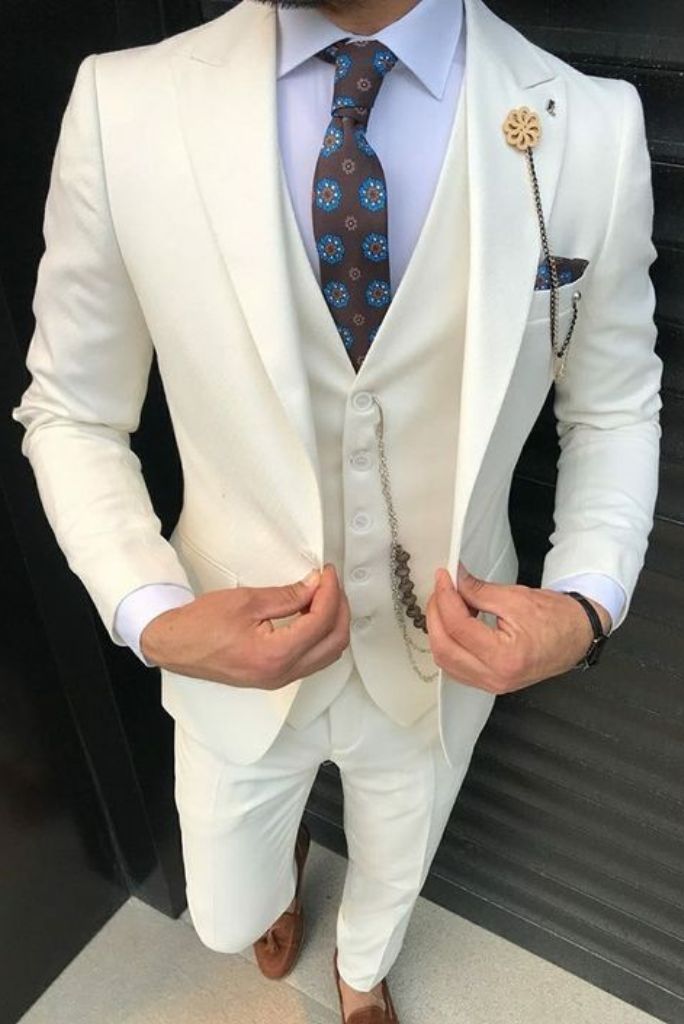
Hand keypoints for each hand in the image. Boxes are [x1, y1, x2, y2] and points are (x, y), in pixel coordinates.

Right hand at [140, 563, 350, 689]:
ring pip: (327, 654)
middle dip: (339, 608)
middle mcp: (282, 673)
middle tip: (330, 583)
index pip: (322, 622)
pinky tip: (310, 615)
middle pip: (334, 642)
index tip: (326, 573)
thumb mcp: (247, 601)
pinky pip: (313, 660)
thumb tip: (314, 586)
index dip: (330, 593)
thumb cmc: (201, 624)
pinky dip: (320, 636)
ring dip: (333, 623)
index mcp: (276, 655)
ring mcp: (280, 679)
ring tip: (323, 596)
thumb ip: (287, 595)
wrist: (175, 646)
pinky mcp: (275, 677)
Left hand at [425, 563, 611, 694]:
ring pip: (445, 660)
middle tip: (442, 589)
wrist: (577, 636)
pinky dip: (448, 643)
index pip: (458, 626)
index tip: (444, 577)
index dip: (445, 597)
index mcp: (505, 657)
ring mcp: (491, 684)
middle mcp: (495, 677)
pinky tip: (455, 623)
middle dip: (436, 614)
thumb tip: (454, 580)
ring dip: (439, 629)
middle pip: (444, 647)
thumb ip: (478, 590)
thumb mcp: (516, 598)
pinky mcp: (489, 682)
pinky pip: (455, 666)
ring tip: (449, 604)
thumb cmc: (556, 619)